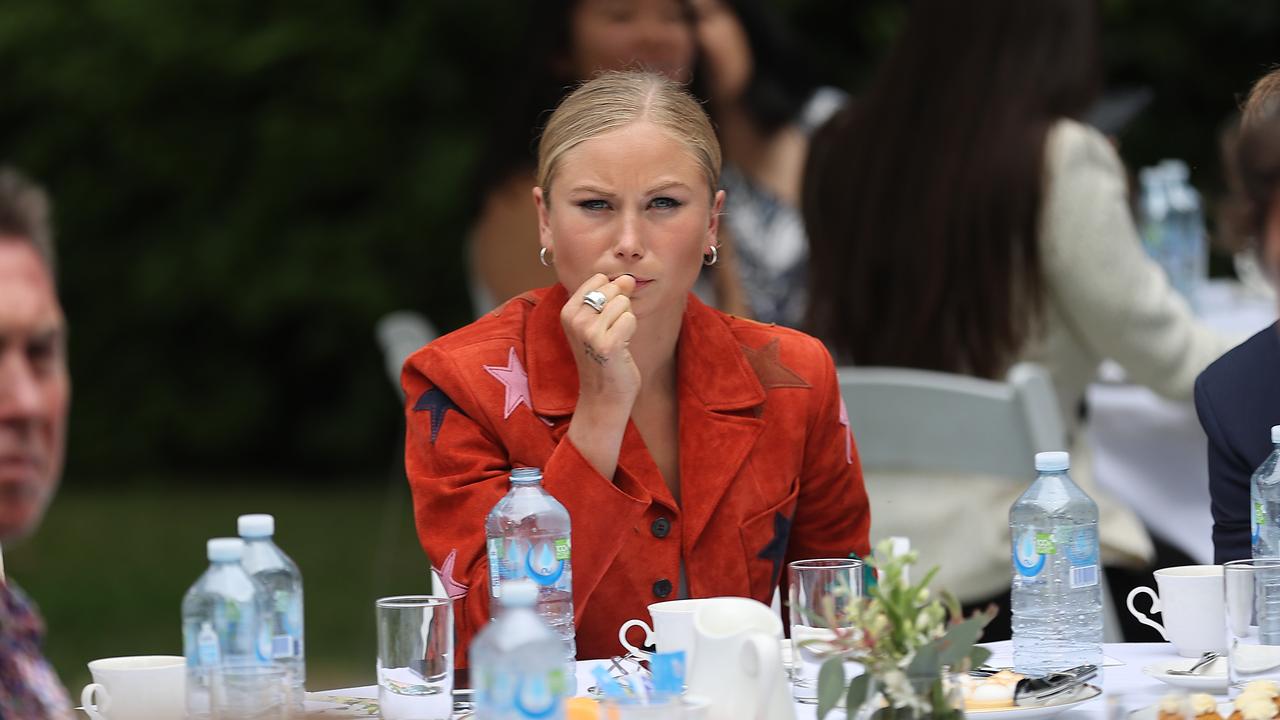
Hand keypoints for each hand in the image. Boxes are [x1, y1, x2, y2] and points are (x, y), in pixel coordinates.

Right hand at [560, 274, 638, 480]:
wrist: (603, 395)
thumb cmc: (603, 356)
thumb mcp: (598, 321)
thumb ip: (611, 295)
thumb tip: (628, 278)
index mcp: (567, 310)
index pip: (599, 279)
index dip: (611, 296)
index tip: (604, 320)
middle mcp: (574, 319)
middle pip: (613, 288)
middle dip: (619, 308)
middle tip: (610, 333)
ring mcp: (589, 331)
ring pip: (623, 303)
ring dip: (625, 322)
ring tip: (615, 341)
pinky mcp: (608, 343)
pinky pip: (630, 319)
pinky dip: (631, 332)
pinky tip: (621, 348)